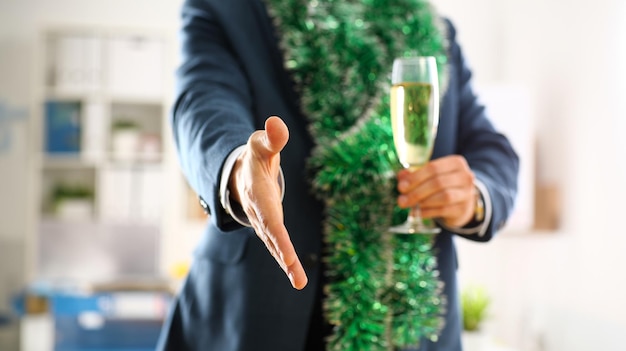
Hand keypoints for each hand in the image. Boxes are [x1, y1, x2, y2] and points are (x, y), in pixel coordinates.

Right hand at [229, 116, 307, 289]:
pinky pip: (278, 244)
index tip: (287, 255)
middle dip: (284, 257)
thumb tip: (276, 124)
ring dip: (287, 264)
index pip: (269, 217)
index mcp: (257, 194)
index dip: (278, 236)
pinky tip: (296, 275)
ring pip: (275, 245)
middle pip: (272, 237)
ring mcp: (263, 222)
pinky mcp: (270, 227)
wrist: (242, 171)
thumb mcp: (261, 144)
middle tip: (297, 278)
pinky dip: (286, 259)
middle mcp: (259, 212)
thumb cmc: (256, 156)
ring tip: (299, 282)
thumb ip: (270, 138)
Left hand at [396, 155, 476, 228]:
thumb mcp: (432, 175)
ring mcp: (466, 193)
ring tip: (409, 205)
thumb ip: (416, 174)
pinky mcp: (463, 208)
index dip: (415, 177)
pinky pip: (443, 210)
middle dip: (416, 192)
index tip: (401, 187)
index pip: (433, 168)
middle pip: (437, 182)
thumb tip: (401, 177)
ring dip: (422, 202)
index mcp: (456, 163)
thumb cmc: (444, 184)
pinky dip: (427, 212)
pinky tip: (416, 213)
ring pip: (443, 197)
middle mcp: (465, 176)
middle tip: (401, 200)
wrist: (462, 201)